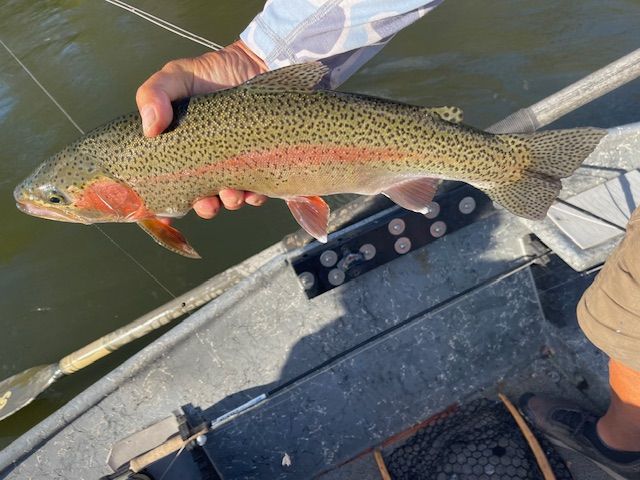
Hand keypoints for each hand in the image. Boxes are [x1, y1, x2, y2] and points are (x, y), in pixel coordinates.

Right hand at [136, 40, 268, 218]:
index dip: (163, 206)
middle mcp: (208, 165)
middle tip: (206, 201)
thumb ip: (154, 94)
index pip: (168, 187)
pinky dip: (254, 195)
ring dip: (229, 202)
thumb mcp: (176, 77)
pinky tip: (252, 189)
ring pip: (230, 200)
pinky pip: (258, 192)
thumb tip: (149, 129)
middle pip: (202, 201)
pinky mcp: (261, 165)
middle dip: (204, 207)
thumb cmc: (213, 72)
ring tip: (231, 192)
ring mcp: (235, 167)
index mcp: (181, 152)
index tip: (165, 214)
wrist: (257, 64)